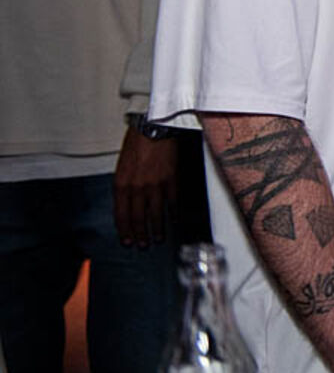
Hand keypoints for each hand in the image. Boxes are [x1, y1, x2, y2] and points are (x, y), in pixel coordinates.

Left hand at [113, 126, 177, 248]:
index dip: (125, 230)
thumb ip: (124, 187)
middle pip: (138, 218)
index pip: (121, 215)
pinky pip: (172, 202)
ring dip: (157, 229)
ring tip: (158, 239)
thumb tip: (128, 205)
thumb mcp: (121, 168)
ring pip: (155, 214)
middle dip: (140, 234)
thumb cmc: (136, 145)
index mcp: (121, 185)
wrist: (152, 127)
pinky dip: (173, 213)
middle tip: (143, 245)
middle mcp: (136, 188)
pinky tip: (174, 221)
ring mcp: (155, 185)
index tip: (127, 241)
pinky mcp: (171, 180)